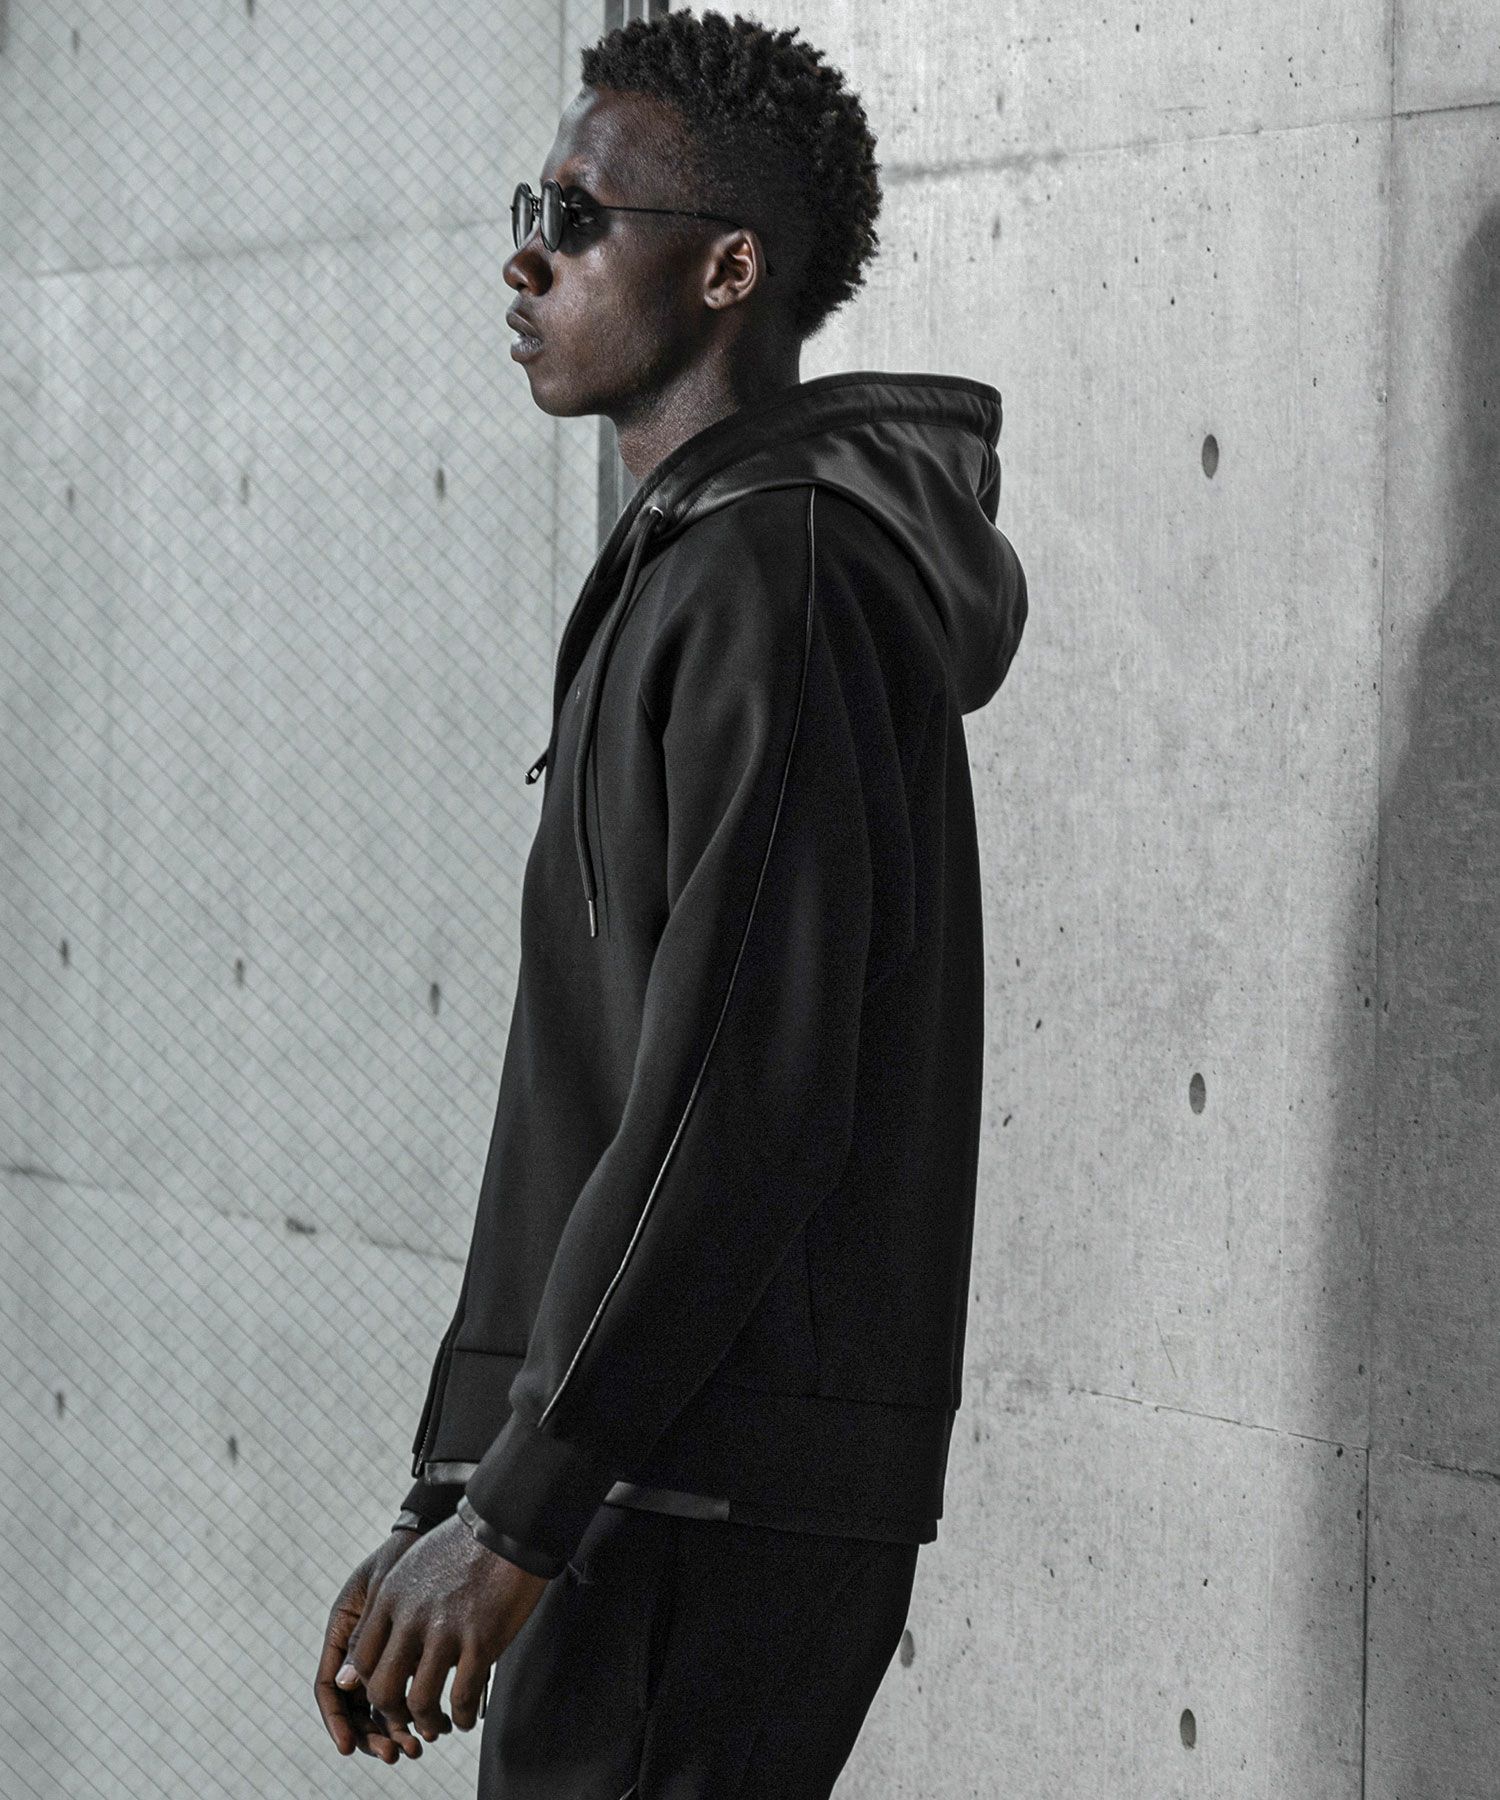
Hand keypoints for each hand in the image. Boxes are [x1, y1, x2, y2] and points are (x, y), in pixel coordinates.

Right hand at [316, 1529, 429, 1762]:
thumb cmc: (402, 1555)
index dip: (336, 1721)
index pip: (328, 1687)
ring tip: (417, 1747)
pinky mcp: (410, 1654)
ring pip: (381, 1704)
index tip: (349, 1748)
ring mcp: (384, 1652)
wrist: (433, 1535)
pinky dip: (416, 1711)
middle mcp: (358, 1648)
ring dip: (395, 1729)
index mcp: (341, 1631)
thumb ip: (368, 1633)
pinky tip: (435, 1726)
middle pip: (355, 1706)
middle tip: (394, 1754)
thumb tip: (347, 1685)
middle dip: (371, 1733)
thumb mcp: (382, 1588)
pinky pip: (407, 1690)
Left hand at [332, 1514, 552, 1747]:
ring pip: (420, 1701)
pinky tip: (466, 1717)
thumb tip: (373, 1648)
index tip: (388, 1692)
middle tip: (409, 1717)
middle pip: (383, 1688)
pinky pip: (462, 1697)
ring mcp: (446, 1630)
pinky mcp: (481, 1640)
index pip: (362, 1660)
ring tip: (438, 1725)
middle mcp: (412, 1616)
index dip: (371, 1686)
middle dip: (393, 1712)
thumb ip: (390, 1605)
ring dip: (428, 1722)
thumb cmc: (464, 1544)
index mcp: (391, 1596)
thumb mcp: (413, 1565)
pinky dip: (462, 1716)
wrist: (509, 1525)